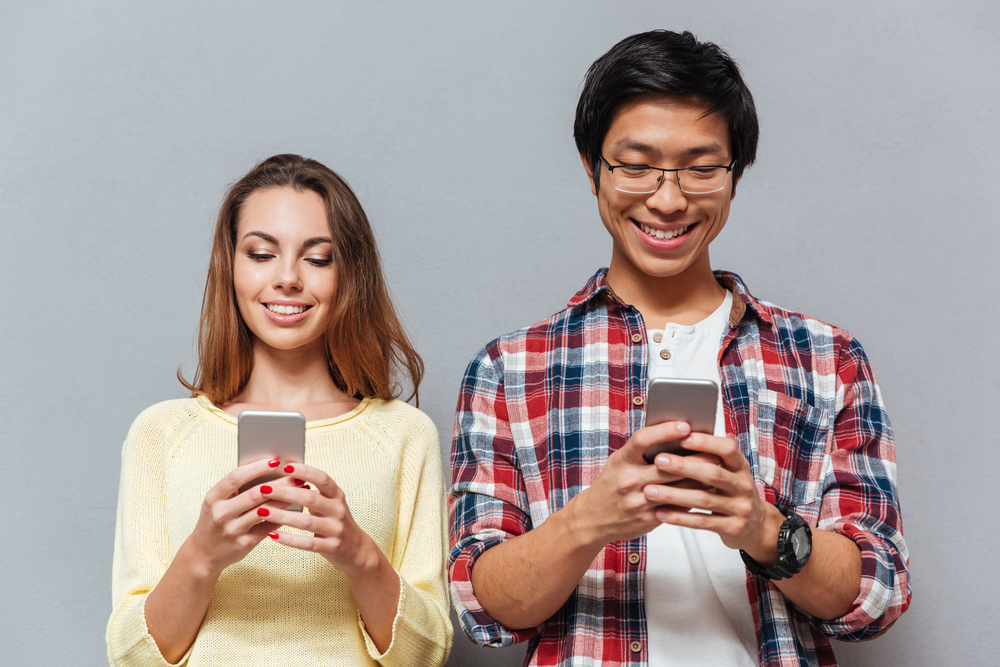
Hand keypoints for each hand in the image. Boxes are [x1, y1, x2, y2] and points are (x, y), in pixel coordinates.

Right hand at [184, 457, 290, 576]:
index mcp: (213, 498)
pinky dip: (282, 517)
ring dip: (286, 499)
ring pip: (266, 510)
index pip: (236, 477)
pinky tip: (294, 509)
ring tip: (301, 491)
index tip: (276, 460)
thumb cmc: (215, 521)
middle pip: (256, 493)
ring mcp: (232, 530)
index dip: (257, 467)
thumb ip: (236, 488)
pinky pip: (268, 527)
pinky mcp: (244, 543)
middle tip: (298, 476)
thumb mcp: (217, 502)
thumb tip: (269, 469)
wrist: (203, 554)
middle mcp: (221, 513)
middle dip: (281, 483)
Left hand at [256, 463, 378, 574]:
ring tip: (262, 511)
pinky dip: (289, 539)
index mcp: (337, 495)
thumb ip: (313, 493)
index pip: (322, 479)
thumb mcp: (330, 504)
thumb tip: (286, 476)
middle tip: (264, 489)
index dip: (305, 471)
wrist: (356, 550)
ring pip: (306, 522)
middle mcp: (338, 510)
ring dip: (282, 516)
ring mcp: (336, 529)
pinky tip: (272, 535)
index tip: (286, 466)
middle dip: (285, 493)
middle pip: (311, 498)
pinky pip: (307, 543)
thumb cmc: (335, 522)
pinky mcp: (331, 547)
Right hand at [568, 421, 721, 546]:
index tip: (685, 425)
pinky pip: (676, 507)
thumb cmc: (611, 484)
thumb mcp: (619, 462)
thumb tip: (675, 436)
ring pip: (676, 488)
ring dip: (699, 478)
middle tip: (714, 449)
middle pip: (667, 465)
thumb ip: (642, 451)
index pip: (642, 440)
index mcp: (621, 461)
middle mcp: (628, 480)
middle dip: (694, 457)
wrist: (593, 519)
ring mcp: (638, 501)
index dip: (665, 431)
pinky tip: (705, 490)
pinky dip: (692, 497)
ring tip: (716, 469)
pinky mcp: (648, 519)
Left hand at [645, 432, 782, 558]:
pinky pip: (702, 522)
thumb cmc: (732, 492)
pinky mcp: (733, 528)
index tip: (682, 437)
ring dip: (674, 495)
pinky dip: (679, 517)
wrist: (757, 526)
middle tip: (658, 460)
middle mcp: (743, 485)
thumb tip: (674, 440)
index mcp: (741, 466)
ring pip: (703, 500)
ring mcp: (740, 508)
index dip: (706, 442)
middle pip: (712, 474)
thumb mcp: (729, 473)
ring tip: (650, 491)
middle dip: (683, 466)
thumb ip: (709, 460)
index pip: (728, 449)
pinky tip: (661, 513)